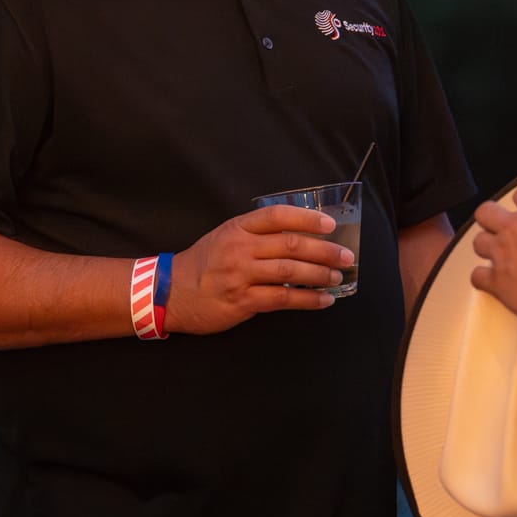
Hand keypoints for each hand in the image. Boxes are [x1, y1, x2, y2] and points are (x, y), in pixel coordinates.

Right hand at [165, 204, 352, 334]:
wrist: (171, 292)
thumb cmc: (204, 264)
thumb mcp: (225, 237)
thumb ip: (256, 235)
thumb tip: (301, 239)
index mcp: (237, 228)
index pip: (277, 216)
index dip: (307, 218)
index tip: (330, 224)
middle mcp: (240, 248)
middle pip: (290, 244)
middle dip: (324, 250)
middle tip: (346, 256)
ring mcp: (240, 275)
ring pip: (289, 272)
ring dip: (320, 275)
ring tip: (337, 277)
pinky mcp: (242, 301)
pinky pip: (282, 299)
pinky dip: (307, 299)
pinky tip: (323, 300)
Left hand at [468, 185, 516, 321]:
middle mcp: (514, 227)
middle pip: (485, 212)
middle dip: (490, 220)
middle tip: (499, 230)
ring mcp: (502, 253)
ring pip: (478, 242)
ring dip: (487, 249)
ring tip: (498, 257)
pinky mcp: (498, 280)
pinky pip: (477, 276)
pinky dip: (482, 279)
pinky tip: (490, 282)